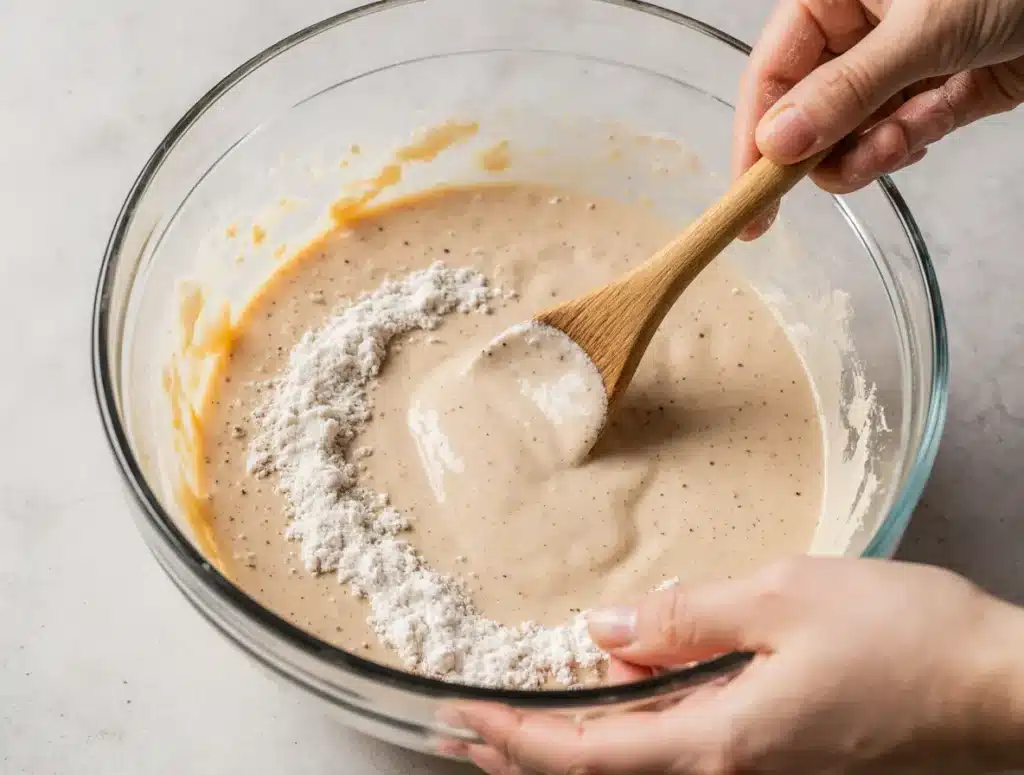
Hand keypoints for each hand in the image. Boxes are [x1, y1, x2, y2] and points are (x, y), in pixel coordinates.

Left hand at [441, 557, 1023, 773]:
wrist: (990, 682)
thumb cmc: (901, 637)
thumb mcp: (782, 600)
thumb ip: (686, 618)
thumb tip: (606, 629)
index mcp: (719, 740)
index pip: (589, 752)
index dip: (518, 737)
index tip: (462, 717)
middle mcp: (728, 767)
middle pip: (602, 763)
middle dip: (525, 745)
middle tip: (460, 725)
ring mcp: (752, 762)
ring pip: (637, 752)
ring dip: (569, 732)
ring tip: (508, 712)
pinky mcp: (773, 746)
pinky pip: (679, 736)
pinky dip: (625, 717)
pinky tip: (608, 686)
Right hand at [735, 0, 1023, 238]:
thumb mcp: (923, 28)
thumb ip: (847, 89)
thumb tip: (777, 143)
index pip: (770, 72)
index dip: (754, 134)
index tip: (747, 193)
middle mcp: (858, 30)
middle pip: (805, 111)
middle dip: (819, 151)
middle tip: (829, 180)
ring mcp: (897, 65)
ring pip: (850, 133)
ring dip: (867, 153)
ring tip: (896, 147)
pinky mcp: (937, 93)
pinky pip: (898, 135)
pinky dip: (903, 146)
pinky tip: (916, 137)